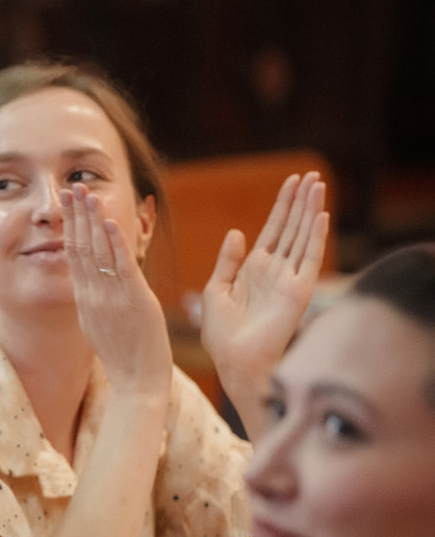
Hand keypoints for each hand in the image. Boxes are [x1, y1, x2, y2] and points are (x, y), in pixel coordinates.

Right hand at [61, 184, 172, 396]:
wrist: (136, 384)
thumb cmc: (125, 359)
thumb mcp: (101, 327)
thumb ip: (97, 302)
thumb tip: (94, 284)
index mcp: (85, 300)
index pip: (73, 256)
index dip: (70, 228)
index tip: (67, 205)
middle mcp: (93, 295)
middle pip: (79, 248)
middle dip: (74, 216)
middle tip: (69, 188)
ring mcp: (111, 297)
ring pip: (97, 252)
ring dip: (92, 220)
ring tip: (86, 193)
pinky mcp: (133, 301)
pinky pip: (121, 267)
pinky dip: (114, 243)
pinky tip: (109, 221)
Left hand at [200, 172, 328, 397]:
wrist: (233, 361)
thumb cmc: (222, 334)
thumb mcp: (215, 289)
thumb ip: (227, 260)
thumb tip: (238, 232)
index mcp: (255, 268)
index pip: (274, 229)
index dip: (283, 206)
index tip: (292, 181)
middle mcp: (276, 270)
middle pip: (292, 228)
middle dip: (301, 202)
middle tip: (310, 175)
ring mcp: (289, 279)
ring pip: (304, 237)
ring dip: (311, 212)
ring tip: (318, 186)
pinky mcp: (299, 291)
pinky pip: (311, 259)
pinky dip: (316, 238)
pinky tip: (321, 216)